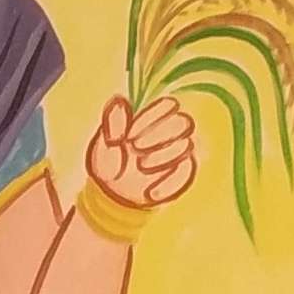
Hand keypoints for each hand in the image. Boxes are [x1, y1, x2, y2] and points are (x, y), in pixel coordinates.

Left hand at [83, 92, 196, 217]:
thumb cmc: (111, 161)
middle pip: (184, 123)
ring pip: (187, 146)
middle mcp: (172, 131)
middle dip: (160, 135)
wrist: (115, 192)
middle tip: (136, 147)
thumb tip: (118, 100)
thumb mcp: (106, 145)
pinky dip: (168, 184)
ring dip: (163, 156)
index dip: (151, 118)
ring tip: (141, 166)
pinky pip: (186, 174)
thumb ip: (114, 124)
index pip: (168, 105)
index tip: (129, 135)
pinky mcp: (183, 174)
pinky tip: (151, 192)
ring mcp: (180, 152)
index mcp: (154, 117)